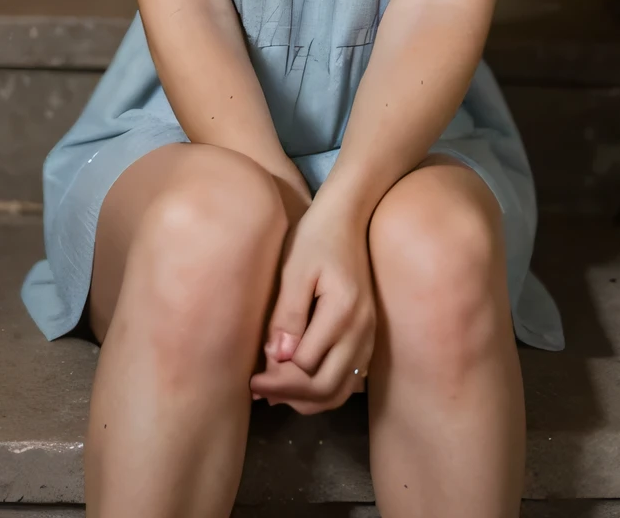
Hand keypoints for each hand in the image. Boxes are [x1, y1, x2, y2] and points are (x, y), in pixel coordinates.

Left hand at [250, 193, 375, 413]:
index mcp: (342, 313)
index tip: (250, 380)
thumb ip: (288, 314)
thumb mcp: (294, 270)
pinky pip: (349, 379)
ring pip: (340, 390)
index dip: (277, 379)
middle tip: (258, 390)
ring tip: (275, 391)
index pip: (307, 367)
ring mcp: (368, 336)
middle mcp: (361, 330)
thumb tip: (278, 358)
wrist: (348, 220)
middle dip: (290, 395)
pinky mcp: (367, 336)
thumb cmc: (315, 239)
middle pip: (326, 388)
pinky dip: (324, 390)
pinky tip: (299, 382)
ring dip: (308, 399)